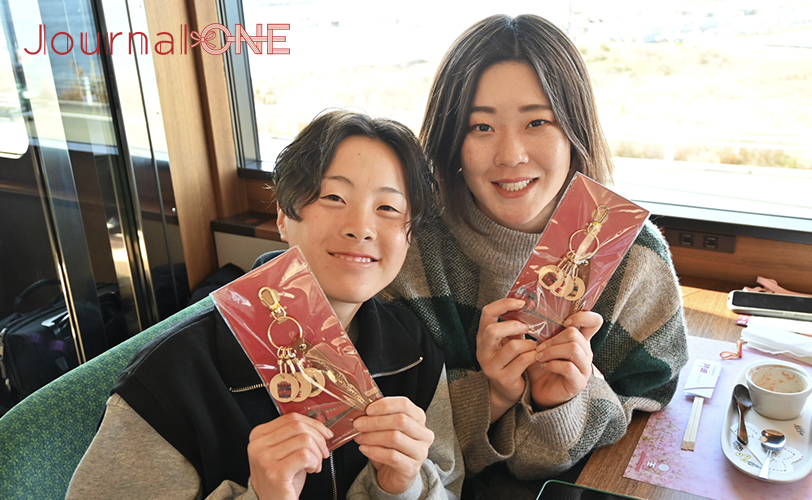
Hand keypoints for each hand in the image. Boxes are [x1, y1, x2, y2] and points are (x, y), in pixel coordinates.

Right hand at [247, 412, 332, 499]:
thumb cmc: (281, 478)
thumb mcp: (284, 451)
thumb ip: (295, 434)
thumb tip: (319, 424)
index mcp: (259, 435)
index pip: (291, 417)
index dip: (313, 424)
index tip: (324, 433)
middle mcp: (258, 445)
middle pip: (298, 426)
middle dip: (318, 438)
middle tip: (323, 452)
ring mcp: (265, 459)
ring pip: (304, 440)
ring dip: (317, 453)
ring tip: (315, 464)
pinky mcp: (276, 472)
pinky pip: (305, 456)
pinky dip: (314, 461)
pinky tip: (311, 469)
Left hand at [353, 397, 433, 493]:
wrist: (393, 474)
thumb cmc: (390, 447)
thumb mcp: (386, 429)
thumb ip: (379, 418)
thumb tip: (361, 412)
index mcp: (418, 418)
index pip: (405, 404)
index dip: (385, 405)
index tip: (367, 409)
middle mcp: (424, 434)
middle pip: (400, 421)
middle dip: (375, 421)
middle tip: (358, 424)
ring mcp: (420, 452)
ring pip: (395, 438)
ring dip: (372, 436)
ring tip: (359, 437)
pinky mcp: (412, 468)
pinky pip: (392, 456)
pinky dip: (374, 451)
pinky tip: (364, 449)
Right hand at [477, 298, 539, 422]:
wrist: (506, 391)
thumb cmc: (510, 360)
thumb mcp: (508, 341)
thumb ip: (513, 326)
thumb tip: (528, 304)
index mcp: (482, 337)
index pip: (486, 313)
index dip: (504, 304)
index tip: (521, 303)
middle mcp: (483, 351)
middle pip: (493, 330)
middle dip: (514, 325)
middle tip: (527, 328)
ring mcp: (491, 366)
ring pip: (512, 346)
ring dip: (529, 344)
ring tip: (534, 347)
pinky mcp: (504, 378)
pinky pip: (522, 361)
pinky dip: (533, 356)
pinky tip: (536, 356)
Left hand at [527, 310, 602, 408]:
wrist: (539, 392)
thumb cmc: (542, 366)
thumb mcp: (540, 346)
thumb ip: (538, 331)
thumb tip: (522, 315)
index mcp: (580, 341)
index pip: (594, 321)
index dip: (582, 316)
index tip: (564, 321)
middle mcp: (586, 353)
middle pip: (575, 334)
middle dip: (553, 339)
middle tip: (539, 347)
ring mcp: (584, 368)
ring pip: (574, 349)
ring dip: (552, 351)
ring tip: (539, 356)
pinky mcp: (579, 382)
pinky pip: (568, 367)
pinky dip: (553, 364)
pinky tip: (544, 366)